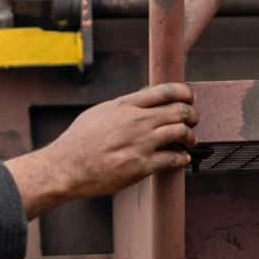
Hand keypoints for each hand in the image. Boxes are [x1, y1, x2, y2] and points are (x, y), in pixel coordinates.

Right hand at [5, 83, 198, 218]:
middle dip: (192, 115)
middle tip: (192, 121)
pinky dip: (183, 158)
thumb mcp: (98, 113)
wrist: (66, 167)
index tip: (188, 99)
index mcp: (125, 105)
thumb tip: (142, 97)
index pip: (166, 91)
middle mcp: (136, 121)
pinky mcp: (142, 166)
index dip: (184, 93)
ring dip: (190, 137)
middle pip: (180, 111)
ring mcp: (141, 143)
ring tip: (189, 141)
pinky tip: (181, 159)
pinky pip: (174, 159)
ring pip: (182, 133)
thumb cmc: (77, 141)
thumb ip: (122, 105)